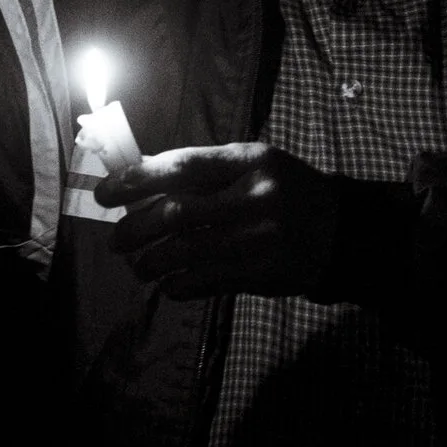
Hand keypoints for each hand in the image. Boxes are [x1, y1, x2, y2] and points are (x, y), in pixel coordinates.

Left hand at [95, 142, 341, 298]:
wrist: (340, 231)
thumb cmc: (285, 191)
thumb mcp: (253, 166)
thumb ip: (204, 172)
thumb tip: (139, 181)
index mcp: (252, 161)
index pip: (183, 166)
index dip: (137, 179)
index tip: (106, 193)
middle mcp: (255, 197)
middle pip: (177, 213)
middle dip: (135, 229)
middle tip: (117, 241)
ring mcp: (259, 239)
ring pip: (185, 253)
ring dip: (151, 262)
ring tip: (140, 266)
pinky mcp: (261, 273)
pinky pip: (204, 282)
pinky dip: (177, 285)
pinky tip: (170, 283)